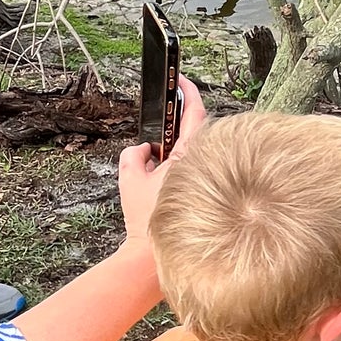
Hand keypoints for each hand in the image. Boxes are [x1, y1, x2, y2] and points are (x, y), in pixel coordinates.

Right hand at [117, 75, 205, 243]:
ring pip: (198, 154)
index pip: (197, 113)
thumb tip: (144, 149)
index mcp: (191, 156)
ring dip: (181, 150)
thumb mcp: (130, 179)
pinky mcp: (209, 197)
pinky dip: (182, 170)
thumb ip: (133, 155)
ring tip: (161, 157)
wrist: (156, 260)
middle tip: (167, 117)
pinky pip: (197, 172)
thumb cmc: (148, 221)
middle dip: (183, 123)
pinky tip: (165, 183)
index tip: (181, 80)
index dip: (189, 92)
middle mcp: (205, 166)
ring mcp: (209, 181)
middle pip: (200, 132)